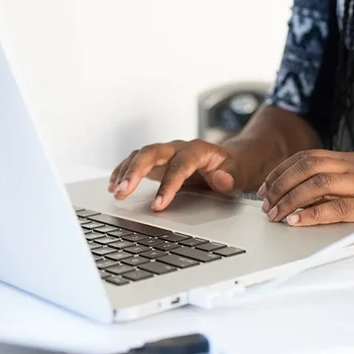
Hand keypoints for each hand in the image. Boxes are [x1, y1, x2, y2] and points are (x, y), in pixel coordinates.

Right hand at [109, 140, 246, 210]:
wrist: (228, 160)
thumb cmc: (232, 168)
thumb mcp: (239, 174)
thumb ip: (231, 177)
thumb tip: (221, 178)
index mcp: (198, 150)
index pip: (179, 166)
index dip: (168, 185)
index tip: (158, 205)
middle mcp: (178, 148)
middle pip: (151, 153)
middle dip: (135, 171)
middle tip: (123, 192)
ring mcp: (165, 153)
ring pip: (140, 155)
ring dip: (125, 172)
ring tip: (115, 192)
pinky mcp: (157, 161)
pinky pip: (135, 161)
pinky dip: (122, 171)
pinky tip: (114, 185)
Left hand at [257, 150, 353, 240]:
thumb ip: (331, 188)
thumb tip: (292, 199)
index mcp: (351, 160)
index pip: (307, 157)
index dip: (281, 171)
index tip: (264, 187)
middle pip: (307, 166)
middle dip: (280, 184)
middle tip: (265, 204)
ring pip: (317, 184)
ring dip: (290, 200)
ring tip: (276, 214)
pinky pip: (336, 207)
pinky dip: (311, 214)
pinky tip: (297, 221)